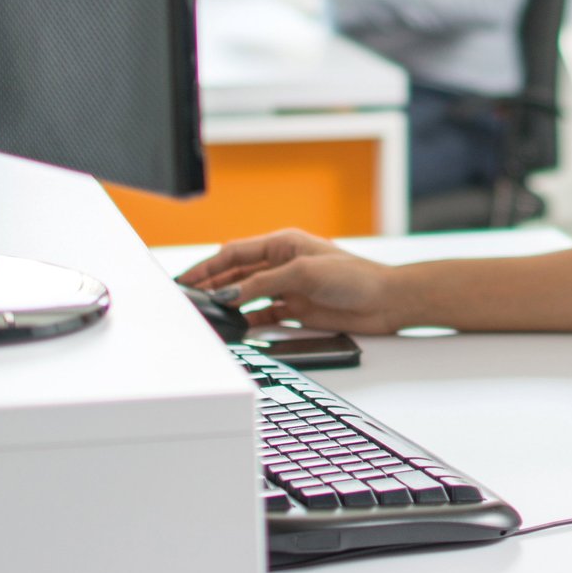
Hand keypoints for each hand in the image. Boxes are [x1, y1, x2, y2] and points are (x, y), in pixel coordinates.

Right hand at [178, 229, 405, 333]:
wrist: (385, 301)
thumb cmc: (354, 276)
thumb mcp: (303, 273)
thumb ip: (263, 284)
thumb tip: (228, 294)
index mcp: (283, 244)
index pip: (235, 253)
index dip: (208, 266)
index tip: (186, 279)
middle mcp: (282, 264)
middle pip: (236, 274)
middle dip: (212, 285)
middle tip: (188, 300)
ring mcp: (288, 287)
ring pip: (247, 295)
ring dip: (227, 303)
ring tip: (205, 315)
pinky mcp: (296, 309)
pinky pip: (263, 314)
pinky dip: (248, 321)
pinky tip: (235, 327)